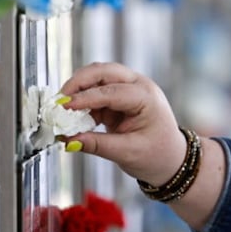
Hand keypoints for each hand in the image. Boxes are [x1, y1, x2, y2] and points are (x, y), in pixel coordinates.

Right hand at [57, 62, 186, 184]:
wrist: (171, 160)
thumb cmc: (157, 155)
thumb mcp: (127, 153)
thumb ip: (97, 145)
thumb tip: (68, 140)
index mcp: (147, 97)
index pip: (111, 90)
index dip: (85, 98)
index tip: (64, 106)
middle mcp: (139, 86)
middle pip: (103, 71)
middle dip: (78, 82)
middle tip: (59, 100)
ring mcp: (130, 88)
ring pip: (98, 77)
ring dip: (79, 90)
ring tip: (63, 110)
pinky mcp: (119, 97)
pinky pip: (96, 92)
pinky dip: (83, 101)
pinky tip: (75, 117)